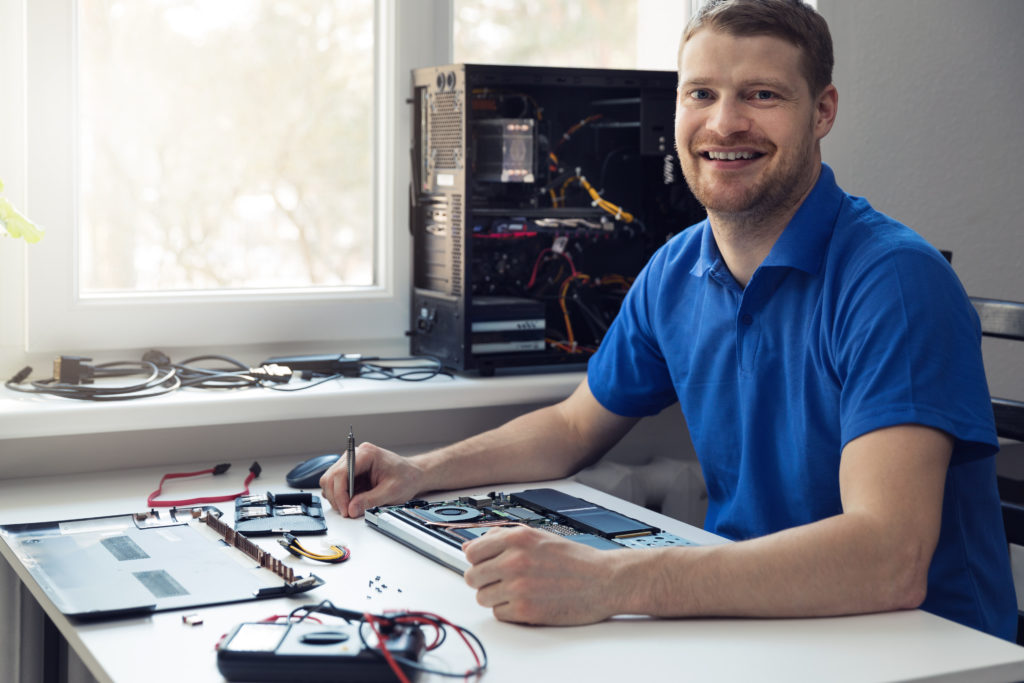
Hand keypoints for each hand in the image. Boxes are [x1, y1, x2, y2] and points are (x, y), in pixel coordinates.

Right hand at [319, 442, 423, 517]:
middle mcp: (356, 455)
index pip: (341, 473)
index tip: (345, 509)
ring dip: (337, 497)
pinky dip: (340, 496)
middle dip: (337, 497)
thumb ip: (370, 500)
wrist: (413, 474)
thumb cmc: (406, 477)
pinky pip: (336, 485)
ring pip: (330, 481)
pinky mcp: (351, 472)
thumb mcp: (392, 491)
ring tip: (350, 508)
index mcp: (366, 454)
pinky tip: (352, 502)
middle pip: (331, 477)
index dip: (340, 494)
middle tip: (347, 512)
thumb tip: (351, 509)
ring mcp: (352, 463)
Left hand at [462, 526, 618, 624]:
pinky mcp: (525, 611)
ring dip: (496, 597)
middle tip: (503, 579)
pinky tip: (527, 601)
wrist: (604, 580)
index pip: (471, 552)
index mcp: (517, 538)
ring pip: (482, 597)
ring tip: (517, 591)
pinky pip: (498, 614)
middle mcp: (514, 560)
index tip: (486, 563)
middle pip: (472, 576)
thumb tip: (468, 546)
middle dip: (485, 579)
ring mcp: (518, 587)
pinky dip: (509, 611)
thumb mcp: (537, 537)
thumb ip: (501, 539)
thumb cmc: (574, 559)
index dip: (478, 559)